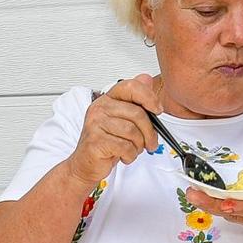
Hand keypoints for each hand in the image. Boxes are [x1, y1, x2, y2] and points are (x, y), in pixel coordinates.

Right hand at [64, 74, 161, 188]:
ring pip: (132, 132)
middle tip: (150, 142)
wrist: (85, 164)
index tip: (157, 109)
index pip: (130, 87)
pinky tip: (125, 156)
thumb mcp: (122, 119)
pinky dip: (130, 155)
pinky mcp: (95, 141)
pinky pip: (125, 147)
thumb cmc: (105, 142)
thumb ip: (135, 99)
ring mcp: (95, 124)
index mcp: (106, 100)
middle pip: (137, 114)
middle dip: (149, 132)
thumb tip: (146, 78)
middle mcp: (99, 108)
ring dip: (139, 146)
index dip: (149, 97)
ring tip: (133, 149)